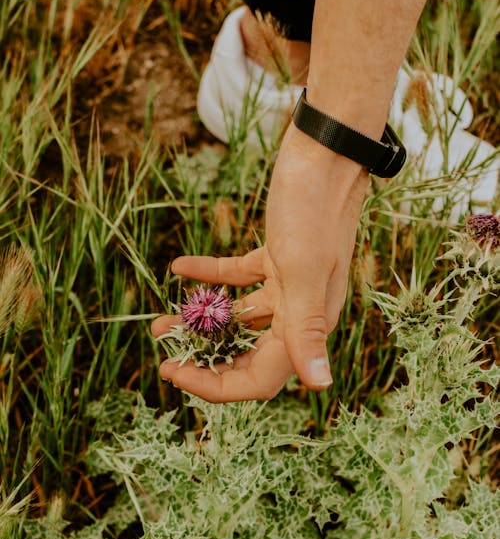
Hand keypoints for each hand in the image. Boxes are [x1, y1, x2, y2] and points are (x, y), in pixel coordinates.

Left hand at [152, 124, 367, 401]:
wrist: (326, 153)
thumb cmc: (316, 208)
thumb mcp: (304, 270)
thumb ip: (308, 329)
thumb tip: (321, 386)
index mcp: (308, 324)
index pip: (260, 379)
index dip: (216, 385)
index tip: (174, 373)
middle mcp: (300, 311)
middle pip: (247, 354)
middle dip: (204, 359)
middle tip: (165, 355)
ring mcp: (288, 285)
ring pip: (239, 317)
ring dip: (201, 322)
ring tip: (161, 322)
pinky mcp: (276, 258)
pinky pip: (238, 277)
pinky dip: (210, 275)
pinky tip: (180, 267)